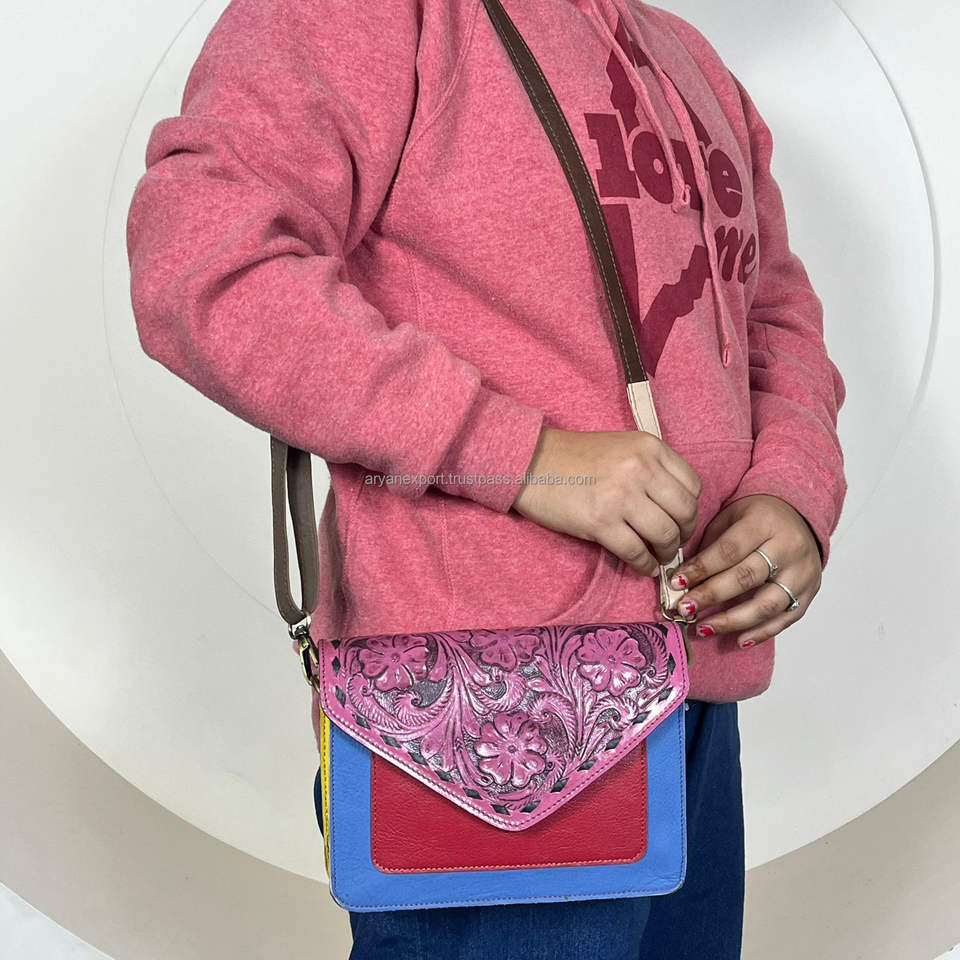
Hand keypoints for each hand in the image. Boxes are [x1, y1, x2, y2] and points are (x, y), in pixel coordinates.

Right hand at [512, 427, 701, 576]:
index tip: (680, 520)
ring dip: (665, 552)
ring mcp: (621, 496)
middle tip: (672, 543)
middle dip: (683, 534)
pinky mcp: (600, 522)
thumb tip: (674, 507)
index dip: (690, 510)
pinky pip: (636, 552)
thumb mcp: (621, 447)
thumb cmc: (573, 458)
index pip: (693, 486)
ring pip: (665, 535)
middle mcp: (640, 468)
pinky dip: (644, 564)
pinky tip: (642, 566)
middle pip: (685, 513)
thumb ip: (651, 468)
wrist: (529, 464)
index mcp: (649, 447)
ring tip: (657, 556)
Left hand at [668, 494, 822, 647]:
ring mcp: (802, 573)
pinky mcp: (809, 593)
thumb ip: (710, 546)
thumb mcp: (730, 518)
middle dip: (711, 595)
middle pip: (746, 577)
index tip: (677, 583)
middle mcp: (789, 548)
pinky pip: (785, 619)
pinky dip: (760, 633)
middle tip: (684, 608)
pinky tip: (737, 640)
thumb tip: (682, 580)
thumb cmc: (756, 519)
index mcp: (765, 522)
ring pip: (766, 604)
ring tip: (702, 628)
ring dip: (731, 621)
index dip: (701, 568)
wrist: (798, 518)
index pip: (729, 550)